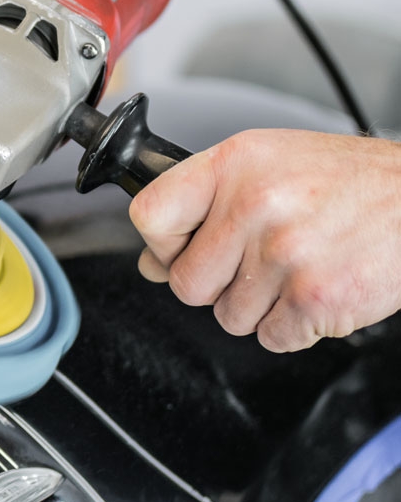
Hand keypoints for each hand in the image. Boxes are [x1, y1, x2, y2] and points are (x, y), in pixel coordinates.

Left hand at [128, 128, 400, 351]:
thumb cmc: (349, 182)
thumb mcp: (268, 164)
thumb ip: (204, 205)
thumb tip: (154, 262)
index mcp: (235, 165)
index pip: (151, 215)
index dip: (162, 243)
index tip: (181, 247)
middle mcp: (255, 205)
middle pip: (186, 283)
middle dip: (217, 285)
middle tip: (257, 261)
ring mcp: (283, 255)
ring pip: (228, 317)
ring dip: (259, 305)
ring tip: (297, 267)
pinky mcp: (313, 298)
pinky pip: (270, 338)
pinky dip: (292, 325)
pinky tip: (315, 287)